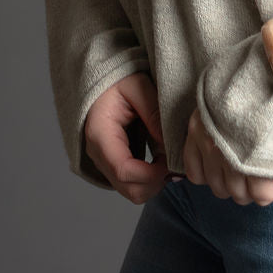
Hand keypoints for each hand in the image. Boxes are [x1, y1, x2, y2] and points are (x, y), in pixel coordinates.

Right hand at [83, 72, 169, 204]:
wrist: (102, 83)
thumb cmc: (117, 80)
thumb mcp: (138, 87)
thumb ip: (154, 113)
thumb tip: (171, 144)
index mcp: (100, 134)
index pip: (124, 170)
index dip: (152, 173)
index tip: (172, 163)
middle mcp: (98, 155)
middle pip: (130, 189)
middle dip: (157, 181)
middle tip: (174, 159)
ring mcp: (104, 163)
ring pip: (132, 192)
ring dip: (155, 181)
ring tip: (168, 157)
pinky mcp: (112, 166)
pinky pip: (132, 184)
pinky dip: (150, 178)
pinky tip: (161, 159)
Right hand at [183, 105, 272, 205]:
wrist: (263, 62)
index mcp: (256, 152)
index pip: (262, 194)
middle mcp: (228, 151)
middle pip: (239, 194)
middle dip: (253, 188)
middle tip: (261, 173)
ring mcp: (208, 140)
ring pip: (218, 188)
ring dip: (231, 183)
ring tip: (242, 168)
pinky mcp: (194, 130)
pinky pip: (194, 172)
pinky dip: (206, 173)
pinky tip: (219, 164)